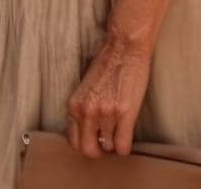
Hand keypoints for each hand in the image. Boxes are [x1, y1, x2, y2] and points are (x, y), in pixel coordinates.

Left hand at [65, 36, 150, 158]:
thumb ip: (82, 109)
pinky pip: (123, 146)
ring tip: (119, 132)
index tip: (94, 140)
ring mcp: (105, 114)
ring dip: (114, 144)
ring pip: (108, 148)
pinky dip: (125, 146)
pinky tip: (127, 135)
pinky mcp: (124, 114)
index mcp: (74, 105)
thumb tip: (86, 130)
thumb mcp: (85, 89)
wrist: (124, 49)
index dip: (86, 143)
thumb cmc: (107, 65)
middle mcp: (87, 112)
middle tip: (106, 143)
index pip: (73, 141)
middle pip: (88, 150)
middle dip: (98, 151)